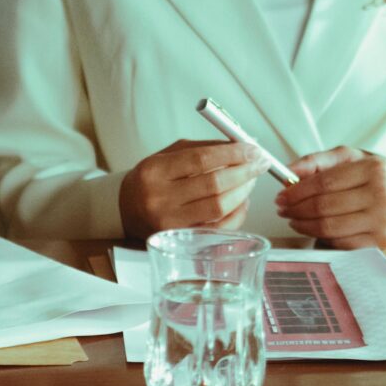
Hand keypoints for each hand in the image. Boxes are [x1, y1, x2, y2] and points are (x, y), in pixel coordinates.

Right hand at [118, 140, 261, 238]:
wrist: (126, 209)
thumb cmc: (153, 178)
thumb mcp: (170, 154)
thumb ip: (205, 148)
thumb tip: (243, 144)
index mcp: (155, 171)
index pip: (201, 160)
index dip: (232, 154)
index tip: (254, 149)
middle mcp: (160, 199)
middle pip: (213, 185)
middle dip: (244, 172)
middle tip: (260, 163)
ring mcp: (170, 224)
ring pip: (219, 209)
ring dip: (243, 192)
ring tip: (251, 179)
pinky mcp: (181, 241)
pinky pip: (219, 229)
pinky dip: (237, 214)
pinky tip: (242, 201)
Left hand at [275, 147, 385, 249]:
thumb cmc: (373, 177)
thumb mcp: (350, 159)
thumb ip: (317, 161)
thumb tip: (288, 172)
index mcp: (374, 170)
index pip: (324, 183)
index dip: (297, 192)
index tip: (281, 195)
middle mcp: (382, 196)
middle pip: (324, 207)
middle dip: (296, 209)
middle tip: (284, 209)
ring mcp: (383, 222)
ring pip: (330, 228)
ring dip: (304, 226)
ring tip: (294, 220)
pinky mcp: (382, 243)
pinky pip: (341, 244)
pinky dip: (322, 238)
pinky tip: (315, 230)